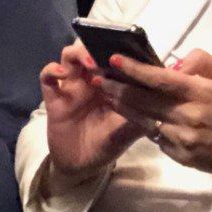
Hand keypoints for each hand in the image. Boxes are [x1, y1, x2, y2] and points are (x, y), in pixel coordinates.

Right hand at [40, 41, 142, 182]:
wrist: (81, 165)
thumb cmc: (107, 143)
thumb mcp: (129, 130)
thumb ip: (143, 113)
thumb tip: (164, 98)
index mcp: (110, 83)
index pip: (114, 56)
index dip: (120, 50)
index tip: (129, 53)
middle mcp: (91, 79)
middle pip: (91, 48)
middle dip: (98, 46)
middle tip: (108, 56)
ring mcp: (71, 86)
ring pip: (69, 55)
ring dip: (78, 53)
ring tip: (90, 64)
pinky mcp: (54, 97)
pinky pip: (47, 76)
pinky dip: (52, 70)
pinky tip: (61, 74)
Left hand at [97, 50, 211, 174]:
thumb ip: (201, 63)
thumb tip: (172, 66)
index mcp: (201, 92)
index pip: (159, 79)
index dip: (134, 69)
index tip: (114, 60)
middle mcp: (189, 116)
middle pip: (144, 100)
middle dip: (117, 87)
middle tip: (98, 77)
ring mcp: (184, 139)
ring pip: (144, 120)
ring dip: (122, 107)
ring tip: (105, 94)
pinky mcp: (183, 157)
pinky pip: (157, 138)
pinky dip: (143, 125)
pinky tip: (131, 115)